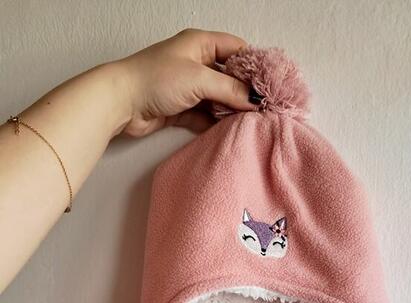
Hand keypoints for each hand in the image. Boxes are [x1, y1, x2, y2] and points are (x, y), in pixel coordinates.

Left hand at [115, 28, 255, 136]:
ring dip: (231, 110)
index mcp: (200, 44)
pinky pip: (205, 116)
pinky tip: (229, 131)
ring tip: (251, 122)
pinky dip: (216, 123)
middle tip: (264, 107)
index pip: (236, 49)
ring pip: (218, 98)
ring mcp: (188, 87)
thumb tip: (255, 100)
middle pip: (229, 76)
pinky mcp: (181, 108)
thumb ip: (230, 89)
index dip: (254, 65)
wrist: (120, 103)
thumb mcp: (199, 79)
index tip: (271, 83)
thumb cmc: (154, 79)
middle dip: (245, 92)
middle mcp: (195, 63)